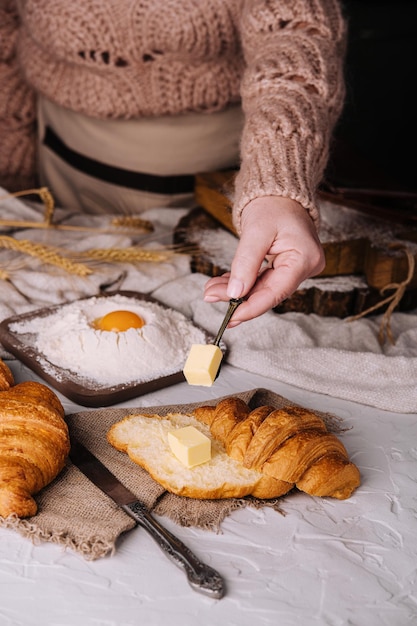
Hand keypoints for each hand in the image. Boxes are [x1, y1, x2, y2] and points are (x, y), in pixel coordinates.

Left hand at [203, 196, 324, 324]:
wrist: (279, 194)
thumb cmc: (274, 205)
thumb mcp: (256, 231)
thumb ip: (245, 263)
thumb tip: (234, 293)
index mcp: (304, 259)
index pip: (276, 292)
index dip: (252, 307)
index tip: (231, 317)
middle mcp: (304, 267)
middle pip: (268, 292)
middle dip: (237, 297)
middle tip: (210, 296)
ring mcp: (295, 269)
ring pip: (262, 288)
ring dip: (235, 291)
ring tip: (211, 289)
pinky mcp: (284, 268)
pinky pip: (261, 280)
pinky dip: (241, 282)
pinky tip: (222, 285)